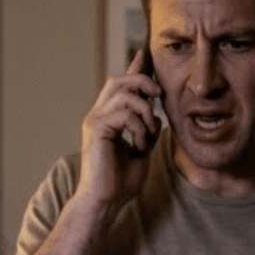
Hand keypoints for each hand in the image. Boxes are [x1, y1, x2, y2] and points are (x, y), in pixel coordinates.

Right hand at [75, 47, 162, 210]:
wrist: (104, 203)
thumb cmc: (120, 183)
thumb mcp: (141, 151)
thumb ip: (147, 131)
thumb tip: (156, 115)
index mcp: (108, 119)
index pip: (122, 86)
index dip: (135, 68)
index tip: (147, 52)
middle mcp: (98, 115)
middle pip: (119, 80)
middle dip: (143, 80)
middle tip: (159, 94)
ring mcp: (95, 120)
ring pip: (123, 92)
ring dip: (145, 110)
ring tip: (148, 133)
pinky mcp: (96, 129)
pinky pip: (124, 113)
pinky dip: (139, 126)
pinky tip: (140, 144)